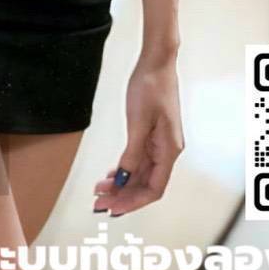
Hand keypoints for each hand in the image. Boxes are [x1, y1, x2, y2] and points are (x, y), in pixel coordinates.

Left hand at [92, 54, 184, 215]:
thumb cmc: (150, 87)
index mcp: (169, 150)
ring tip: (99, 190)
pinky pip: (139, 159)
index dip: (134, 201)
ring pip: (141, 173)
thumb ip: (132, 153)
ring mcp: (160, 143)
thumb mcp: (138, 121)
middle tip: (99, 203)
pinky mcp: (153, 134)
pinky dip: (125, 169)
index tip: (113, 208)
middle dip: (123, 196)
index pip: (154, 189)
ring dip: (121, 184)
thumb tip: (124, 180)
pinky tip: (111, 174)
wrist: (157, 61)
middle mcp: (168, 150)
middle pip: (146, 184)